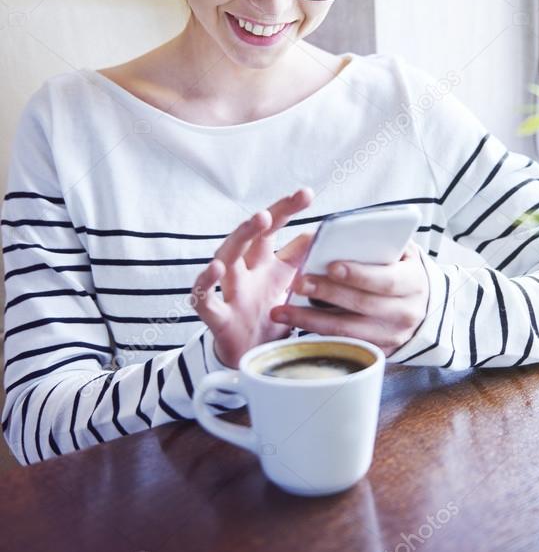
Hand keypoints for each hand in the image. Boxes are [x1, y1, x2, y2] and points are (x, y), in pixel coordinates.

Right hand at [190, 188, 315, 368]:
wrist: (250, 358)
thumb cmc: (267, 317)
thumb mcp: (288, 286)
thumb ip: (300, 260)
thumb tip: (320, 233)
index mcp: (263, 264)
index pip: (272, 230)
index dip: (286, 210)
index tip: (306, 193)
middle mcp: (245, 273)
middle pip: (246, 240)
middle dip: (258, 221)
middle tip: (272, 208)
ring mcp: (230, 294)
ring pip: (225, 259)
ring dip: (238, 239)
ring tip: (255, 222)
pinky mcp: (218, 318)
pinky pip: (205, 299)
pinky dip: (206, 283)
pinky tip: (215, 268)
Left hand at [269, 239, 430, 355]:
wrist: (423, 309)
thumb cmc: (402, 272)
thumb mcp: (403, 254)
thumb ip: (382, 244)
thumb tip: (346, 233)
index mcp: (413, 283)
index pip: (386, 280)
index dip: (359, 275)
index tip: (331, 266)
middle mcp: (405, 313)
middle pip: (362, 305)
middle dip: (328, 293)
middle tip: (298, 282)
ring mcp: (391, 337)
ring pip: (347, 330)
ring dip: (311, 321)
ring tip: (281, 311)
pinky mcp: (377, 352)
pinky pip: (343, 345)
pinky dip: (316, 336)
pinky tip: (293, 327)